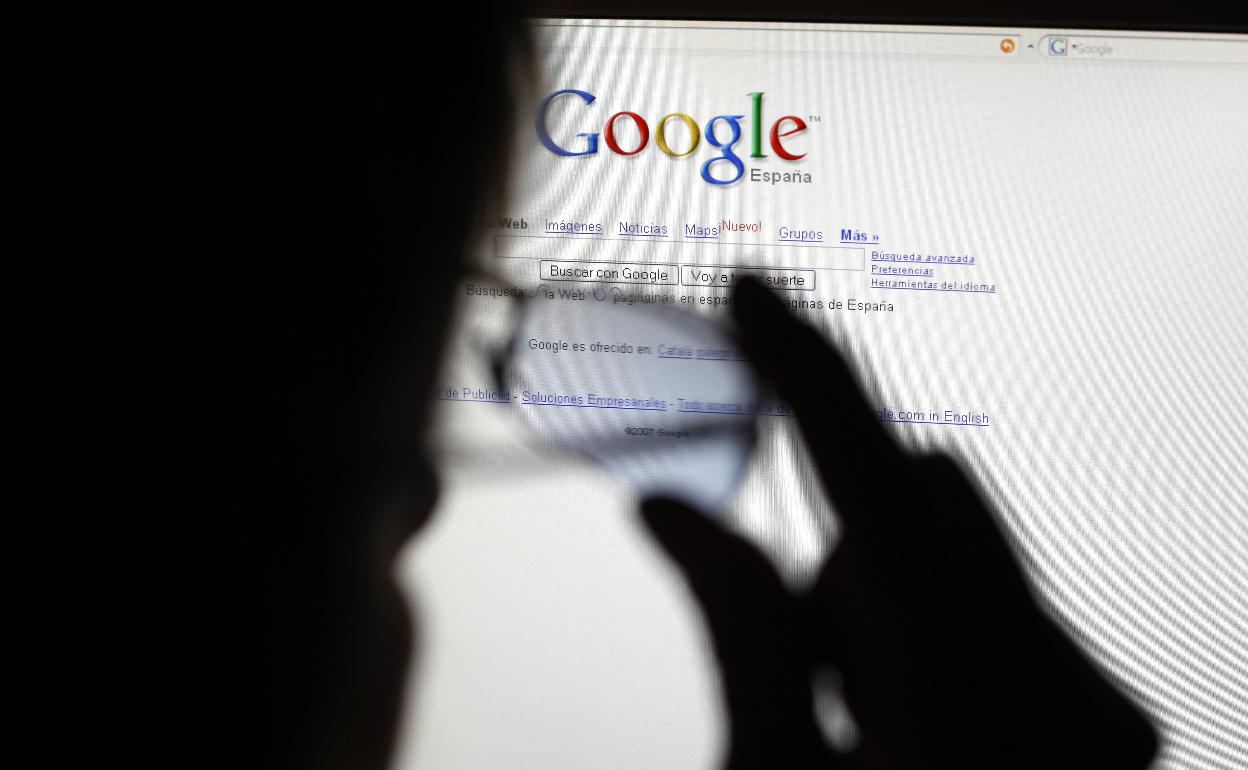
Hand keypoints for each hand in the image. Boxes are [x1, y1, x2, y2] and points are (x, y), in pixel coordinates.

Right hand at [641, 278, 1156, 768]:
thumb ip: (738, 635)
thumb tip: (677, 511)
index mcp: (968, 705)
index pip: (873, 480)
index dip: (804, 372)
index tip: (754, 295)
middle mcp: (1068, 691)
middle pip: (926, 501)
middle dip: (842, 551)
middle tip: (811, 667)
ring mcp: (1099, 711)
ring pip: (962, 552)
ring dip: (887, 600)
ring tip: (864, 717)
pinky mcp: (1107, 720)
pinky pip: (1005, 607)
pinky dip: (940, 639)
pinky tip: (921, 729)